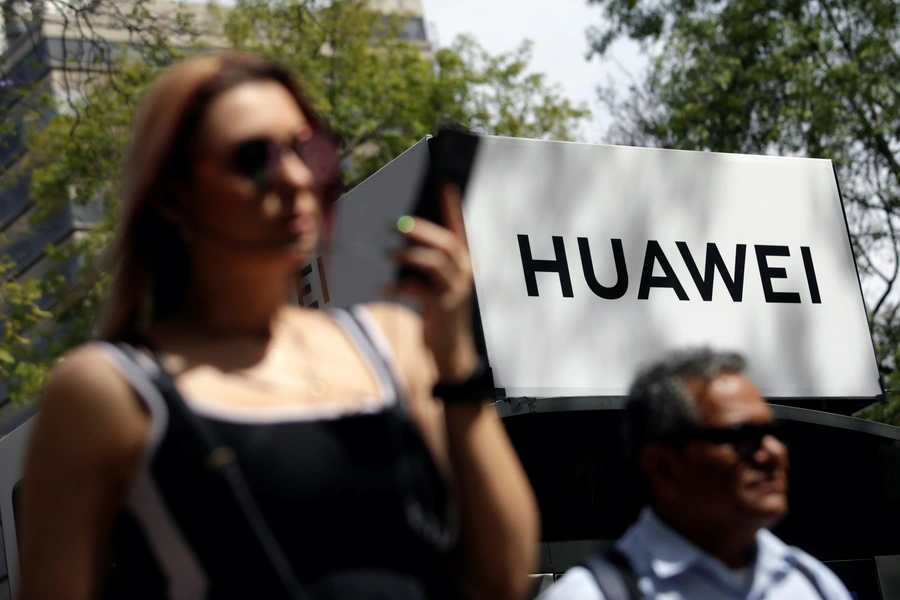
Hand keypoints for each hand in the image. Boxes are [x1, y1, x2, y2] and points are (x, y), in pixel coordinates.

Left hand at [387, 184, 477, 381]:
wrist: (449, 348)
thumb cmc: (439, 310)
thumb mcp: (437, 283)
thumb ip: (428, 261)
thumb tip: (402, 234)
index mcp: (466, 262)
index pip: (460, 229)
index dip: (453, 208)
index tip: (444, 184)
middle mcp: (465, 273)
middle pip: (447, 243)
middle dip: (421, 230)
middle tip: (395, 225)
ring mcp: (456, 290)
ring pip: (434, 263)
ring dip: (407, 256)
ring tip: (387, 255)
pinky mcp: (444, 307)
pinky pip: (419, 289)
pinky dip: (399, 286)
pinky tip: (383, 288)